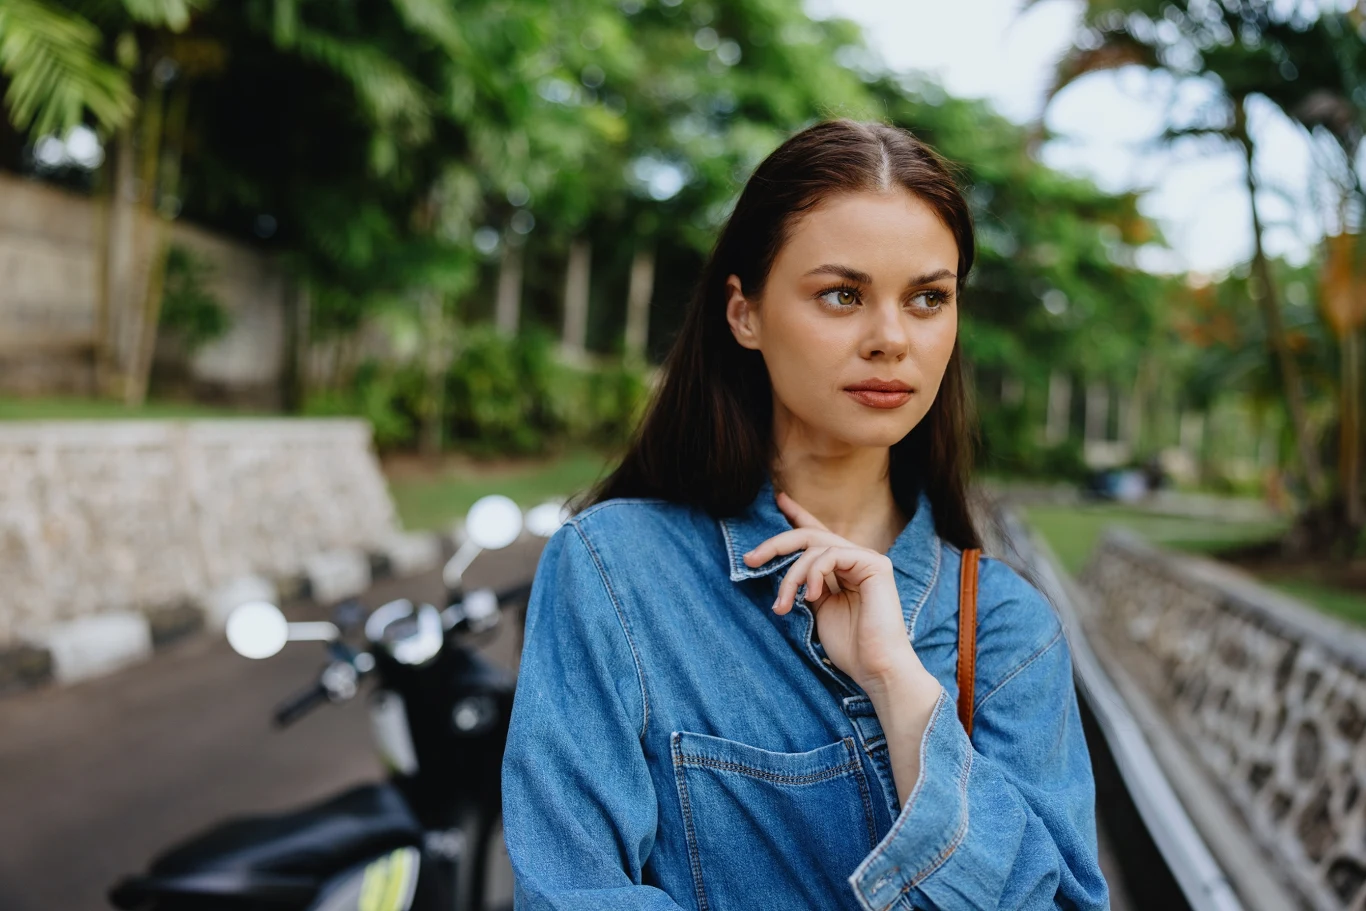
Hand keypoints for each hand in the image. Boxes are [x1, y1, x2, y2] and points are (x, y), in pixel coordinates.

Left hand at [742, 490, 929, 696]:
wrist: (875, 669)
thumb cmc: (850, 647)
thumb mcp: (819, 611)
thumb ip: (808, 585)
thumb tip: (788, 569)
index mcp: (844, 569)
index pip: (818, 535)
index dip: (798, 516)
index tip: (779, 500)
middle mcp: (857, 560)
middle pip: (810, 536)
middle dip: (776, 544)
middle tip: (750, 558)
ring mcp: (868, 560)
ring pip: (815, 547)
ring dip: (791, 575)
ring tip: (783, 604)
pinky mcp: (875, 564)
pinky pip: (831, 555)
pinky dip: (813, 573)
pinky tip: (809, 595)